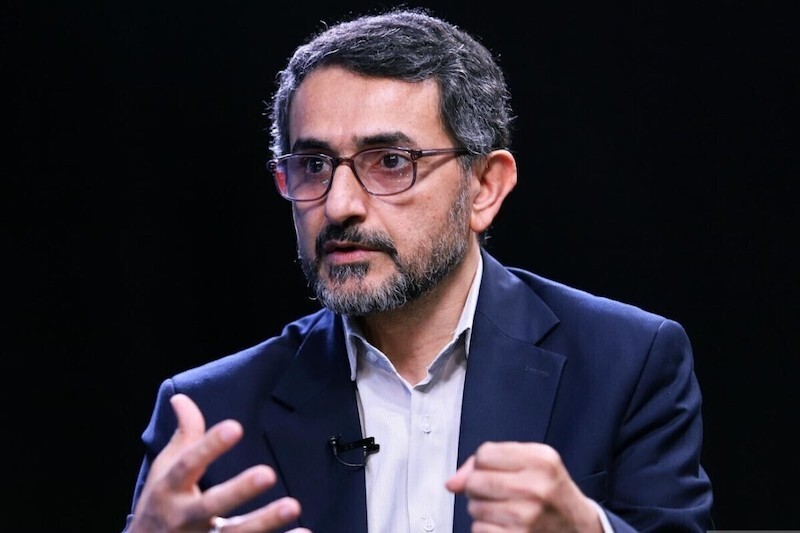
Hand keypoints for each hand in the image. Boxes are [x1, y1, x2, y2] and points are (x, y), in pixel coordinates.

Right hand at [128, 393, 310, 532]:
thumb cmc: (160, 504)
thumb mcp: (165, 470)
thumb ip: (183, 435)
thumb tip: (181, 397)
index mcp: (170, 489)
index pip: (188, 465)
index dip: (209, 447)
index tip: (235, 427)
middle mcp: (184, 518)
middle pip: (212, 505)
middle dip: (239, 491)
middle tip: (269, 473)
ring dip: (265, 522)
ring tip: (293, 505)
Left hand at [445, 441, 601, 532]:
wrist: (579, 528)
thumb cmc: (552, 494)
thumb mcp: (534, 465)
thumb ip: (492, 462)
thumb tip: (453, 482)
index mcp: (541, 460)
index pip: (484, 454)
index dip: (485, 464)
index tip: (497, 472)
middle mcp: (536, 487)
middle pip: (476, 480)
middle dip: (480, 488)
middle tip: (500, 494)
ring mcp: (527, 516)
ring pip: (474, 507)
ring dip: (483, 511)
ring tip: (506, 511)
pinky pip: (479, 529)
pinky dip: (486, 529)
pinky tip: (506, 526)